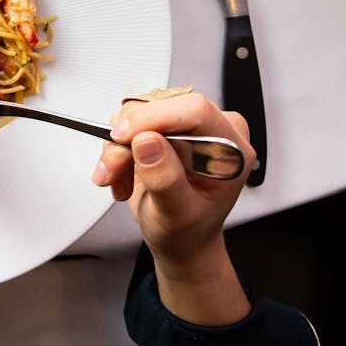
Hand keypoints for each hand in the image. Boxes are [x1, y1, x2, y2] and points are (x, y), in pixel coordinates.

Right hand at [92, 93, 255, 324]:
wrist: (180, 238)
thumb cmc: (188, 230)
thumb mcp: (178, 214)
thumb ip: (165, 179)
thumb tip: (147, 142)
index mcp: (230, 147)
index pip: (195, 110)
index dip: (155, 117)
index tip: (124, 137)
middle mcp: (211, 130)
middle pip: (159, 108)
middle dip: (127, 140)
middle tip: (115, 171)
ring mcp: (185, 127)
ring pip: (137, 113)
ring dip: (117, 148)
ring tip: (119, 179)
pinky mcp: (162, 128)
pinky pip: (128, 123)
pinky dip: (116, 149)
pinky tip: (122, 175)